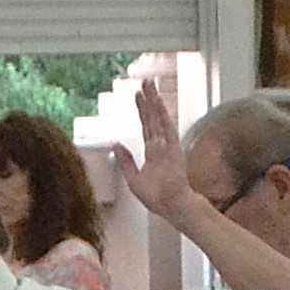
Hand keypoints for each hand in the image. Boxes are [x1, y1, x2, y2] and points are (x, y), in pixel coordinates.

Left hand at [116, 73, 195, 220]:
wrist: (172, 207)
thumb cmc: (157, 198)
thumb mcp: (133, 180)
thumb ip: (125, 162)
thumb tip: (116, 144)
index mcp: (153, 153)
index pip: (147, 127)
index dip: (142, 111)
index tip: (138, 96)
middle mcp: (161, 146)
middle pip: (153, 118)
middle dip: (149, 100)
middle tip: (145, 82)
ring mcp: (168, 146)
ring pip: (159, 118)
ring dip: (154, 101)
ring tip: (149, 84)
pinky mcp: (174, 149)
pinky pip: (167, 128)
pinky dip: (162, 114)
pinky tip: (158, 102)